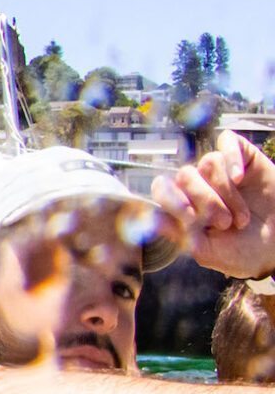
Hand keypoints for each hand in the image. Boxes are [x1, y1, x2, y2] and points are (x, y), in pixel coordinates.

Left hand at [155, 134, 274, 280]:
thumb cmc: (243, 250)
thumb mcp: (209, 252)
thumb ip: (180, 236)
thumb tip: (150, 220)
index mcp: (182, 205)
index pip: (162, 189)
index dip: (172, 200)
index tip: (191, 219)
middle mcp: (197, 184)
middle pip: (185, 175)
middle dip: (205, 202)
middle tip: (225, 223)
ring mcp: (220, 170)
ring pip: (208, 164)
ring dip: (226, 193)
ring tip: (241, 217)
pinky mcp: (243, 157)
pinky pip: (226, 142)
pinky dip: (232, 159)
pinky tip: (239, 178)